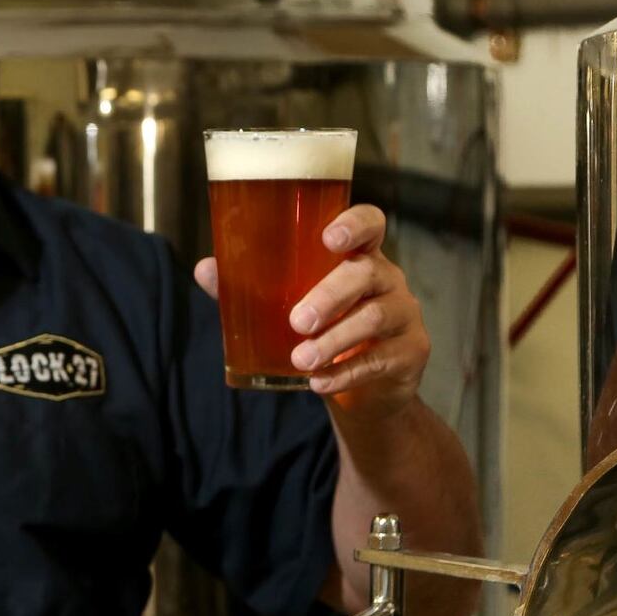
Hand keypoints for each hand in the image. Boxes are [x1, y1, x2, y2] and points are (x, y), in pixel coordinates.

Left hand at [194, 204, 428, 423]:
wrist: (364, 392)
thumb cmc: (324, 331)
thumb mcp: (289, 307)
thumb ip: (251, 288)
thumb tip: (205, 268)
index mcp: (359, 256)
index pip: (370, 224)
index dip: (355, 224)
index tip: (329, 237)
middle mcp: (387, 279)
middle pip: (366, 273)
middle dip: (330, 295)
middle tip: (296, 321)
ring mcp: (404, 314)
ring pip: (375, 317)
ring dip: (334, 339)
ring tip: (300, 359)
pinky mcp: (411, 352)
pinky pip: (380, 359)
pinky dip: (346, 373)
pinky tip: (319, 383)